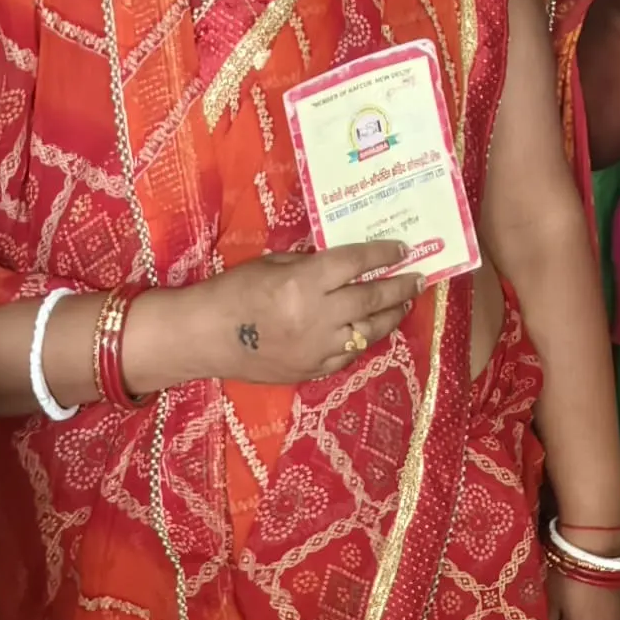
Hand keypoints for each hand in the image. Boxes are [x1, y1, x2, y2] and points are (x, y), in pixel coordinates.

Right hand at [164, 242, 417, 385]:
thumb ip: (310, 263)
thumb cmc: (230, 292)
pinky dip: (362, 340)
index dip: (383, 255)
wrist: (201, 338)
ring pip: (368, 331)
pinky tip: (369, 329)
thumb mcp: (271, 263)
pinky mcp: (311, 371)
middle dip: (399, 287)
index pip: (356, 263)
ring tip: (402, 304)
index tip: (402, 249)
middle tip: (418, 278)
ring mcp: (317, 348)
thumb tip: (344, 263)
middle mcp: (317, 316)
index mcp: (304, 282)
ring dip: (390, 316)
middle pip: (371, 298)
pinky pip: (348, 355)